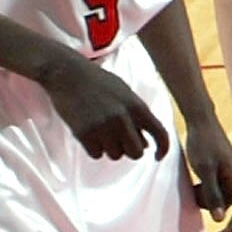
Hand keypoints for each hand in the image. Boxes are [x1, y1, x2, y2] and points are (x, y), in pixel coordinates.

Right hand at [37, 53, 171, 161]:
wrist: (68, 74)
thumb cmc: (99, 83)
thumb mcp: (125, 94)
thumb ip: (138, 117)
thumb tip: (147, 144)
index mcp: (137, 106)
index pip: (160, 133)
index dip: (163, 148)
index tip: (158, 157)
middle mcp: (122, 118)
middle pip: (137, 152)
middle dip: (130, 149)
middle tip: (120, 140)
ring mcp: (103, 127)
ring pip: (116, 155)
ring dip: (110, 148)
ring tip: (102, 130)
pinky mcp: (84, 134)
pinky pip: (96, 155)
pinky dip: (94, 148)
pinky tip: (89, 133)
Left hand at [182, 115, 231, 231]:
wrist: (201, 122)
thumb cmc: (203, 145)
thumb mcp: (204, 171)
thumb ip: (213, 195)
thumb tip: (219, 219)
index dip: (230, 229)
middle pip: (228, 206)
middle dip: (211, 206)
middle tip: (195, 193)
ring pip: (221, 199)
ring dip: (206, 198)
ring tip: (195, 184)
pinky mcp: (224, 172)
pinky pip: (217, 190)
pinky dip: (206, 190)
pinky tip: (197, 180)